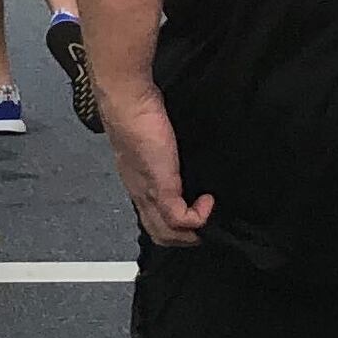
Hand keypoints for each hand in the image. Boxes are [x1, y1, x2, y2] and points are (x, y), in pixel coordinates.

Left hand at [97, 76, 211, 245]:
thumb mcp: (158, 144)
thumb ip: (167, 158)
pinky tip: (208, 201)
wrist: (127, 101)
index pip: (153, 221)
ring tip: (210, 215)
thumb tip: (182, 162)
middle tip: (209, 222)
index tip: (197, 215)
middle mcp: (140, 194)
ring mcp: (148, 192)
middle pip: (160, 234)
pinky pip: (179, 219)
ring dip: (193, 232)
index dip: (176, 227)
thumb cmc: (140, 114)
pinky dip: (199, 217)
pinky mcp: (160, 186)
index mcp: (138, 184)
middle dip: (187, 236)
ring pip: (167, 233)